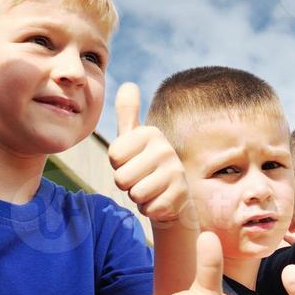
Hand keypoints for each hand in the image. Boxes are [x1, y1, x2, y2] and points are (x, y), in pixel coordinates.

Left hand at [108, 83, 191, 224]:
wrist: (173, 197)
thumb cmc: (146, 166)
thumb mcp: (134, 140)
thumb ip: (128, 113)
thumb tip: (128, 84)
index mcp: (151, 133)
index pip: (114, 156)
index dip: (119, 165)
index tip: (133, 162)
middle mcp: (166, 149)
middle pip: (122, 177)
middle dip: (127, 184)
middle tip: (142, 179)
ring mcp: (176, 173)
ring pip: (135, 194)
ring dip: (139, 197)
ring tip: (151, 189)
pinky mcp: (180, 197)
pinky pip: (148, 209)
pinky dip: (150, 209)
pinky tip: (160, 201)